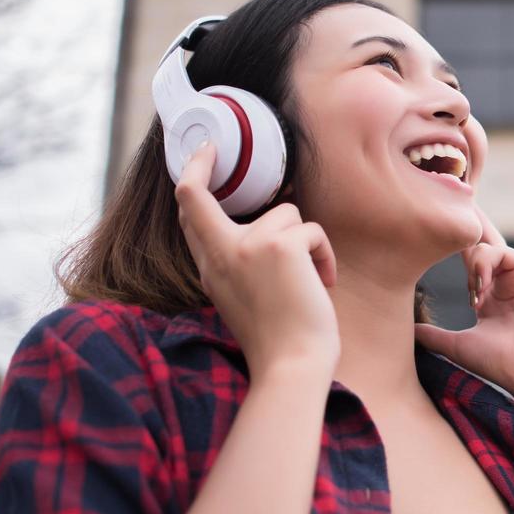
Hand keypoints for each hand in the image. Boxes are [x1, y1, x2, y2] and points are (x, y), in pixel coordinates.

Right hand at [175, 141, 340, 384]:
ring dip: (306, 243)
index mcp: (210, 269)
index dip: (190, 180)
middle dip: (202, 165)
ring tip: (310, 279)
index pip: (188, 217)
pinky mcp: (279, 245)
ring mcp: (246, 246)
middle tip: (212, 149)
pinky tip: (322, 283)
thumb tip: (271, 229)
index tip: (200, 155)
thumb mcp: (243, 298)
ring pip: (286, 214)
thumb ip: (241, 263)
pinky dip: (324, 255)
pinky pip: (312, 231)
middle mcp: (220, 254)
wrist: (292, 365)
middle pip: (197, 196)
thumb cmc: (280, 339)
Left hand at [413, 202, 513, 405]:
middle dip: (463, 240)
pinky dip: (486, 262)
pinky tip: (480, 285)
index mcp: (490, 299)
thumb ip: (434, 335)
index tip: (431, 253)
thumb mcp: (457, 345)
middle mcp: (506, 284)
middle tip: (445, 237)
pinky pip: (504, 252)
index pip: (470, 265)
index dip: (452, 253)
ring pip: (489, 248)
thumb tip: (409, 331)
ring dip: (472, 262)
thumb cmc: (498, 363)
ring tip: (471, 289)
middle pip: (482, 248)